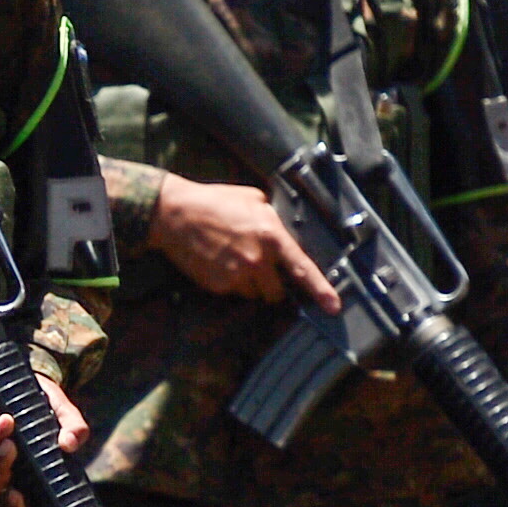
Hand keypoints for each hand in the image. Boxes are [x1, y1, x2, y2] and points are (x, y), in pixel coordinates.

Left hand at [0, 376, 92, 498]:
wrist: (38, 386)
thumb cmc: (56, 411)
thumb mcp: (69, 419)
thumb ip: (75, 431)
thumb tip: (68, 445)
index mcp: (32, 475)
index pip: (20, 501)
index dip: (15, 503)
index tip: (16, 494)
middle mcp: (9, 468)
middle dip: (1, 463)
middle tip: (11, 444)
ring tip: (6, 420)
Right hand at [146, 173, 334, 308]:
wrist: (174, 214)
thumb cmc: (214, 201)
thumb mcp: (253, 198)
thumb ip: (273, 219)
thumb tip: (283, 232)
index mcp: (271, 235)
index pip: (302, 269)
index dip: (321, 291)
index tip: (333, 308)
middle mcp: (257, 259)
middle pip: (277, 291)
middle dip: (272, 284)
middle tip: (258, 267)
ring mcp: (236, 274)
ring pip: (254, 293)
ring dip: (250, 284)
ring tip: (233, 259)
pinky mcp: (218, 284)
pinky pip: (233, 291)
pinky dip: (229, 281)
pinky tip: (217, 261)